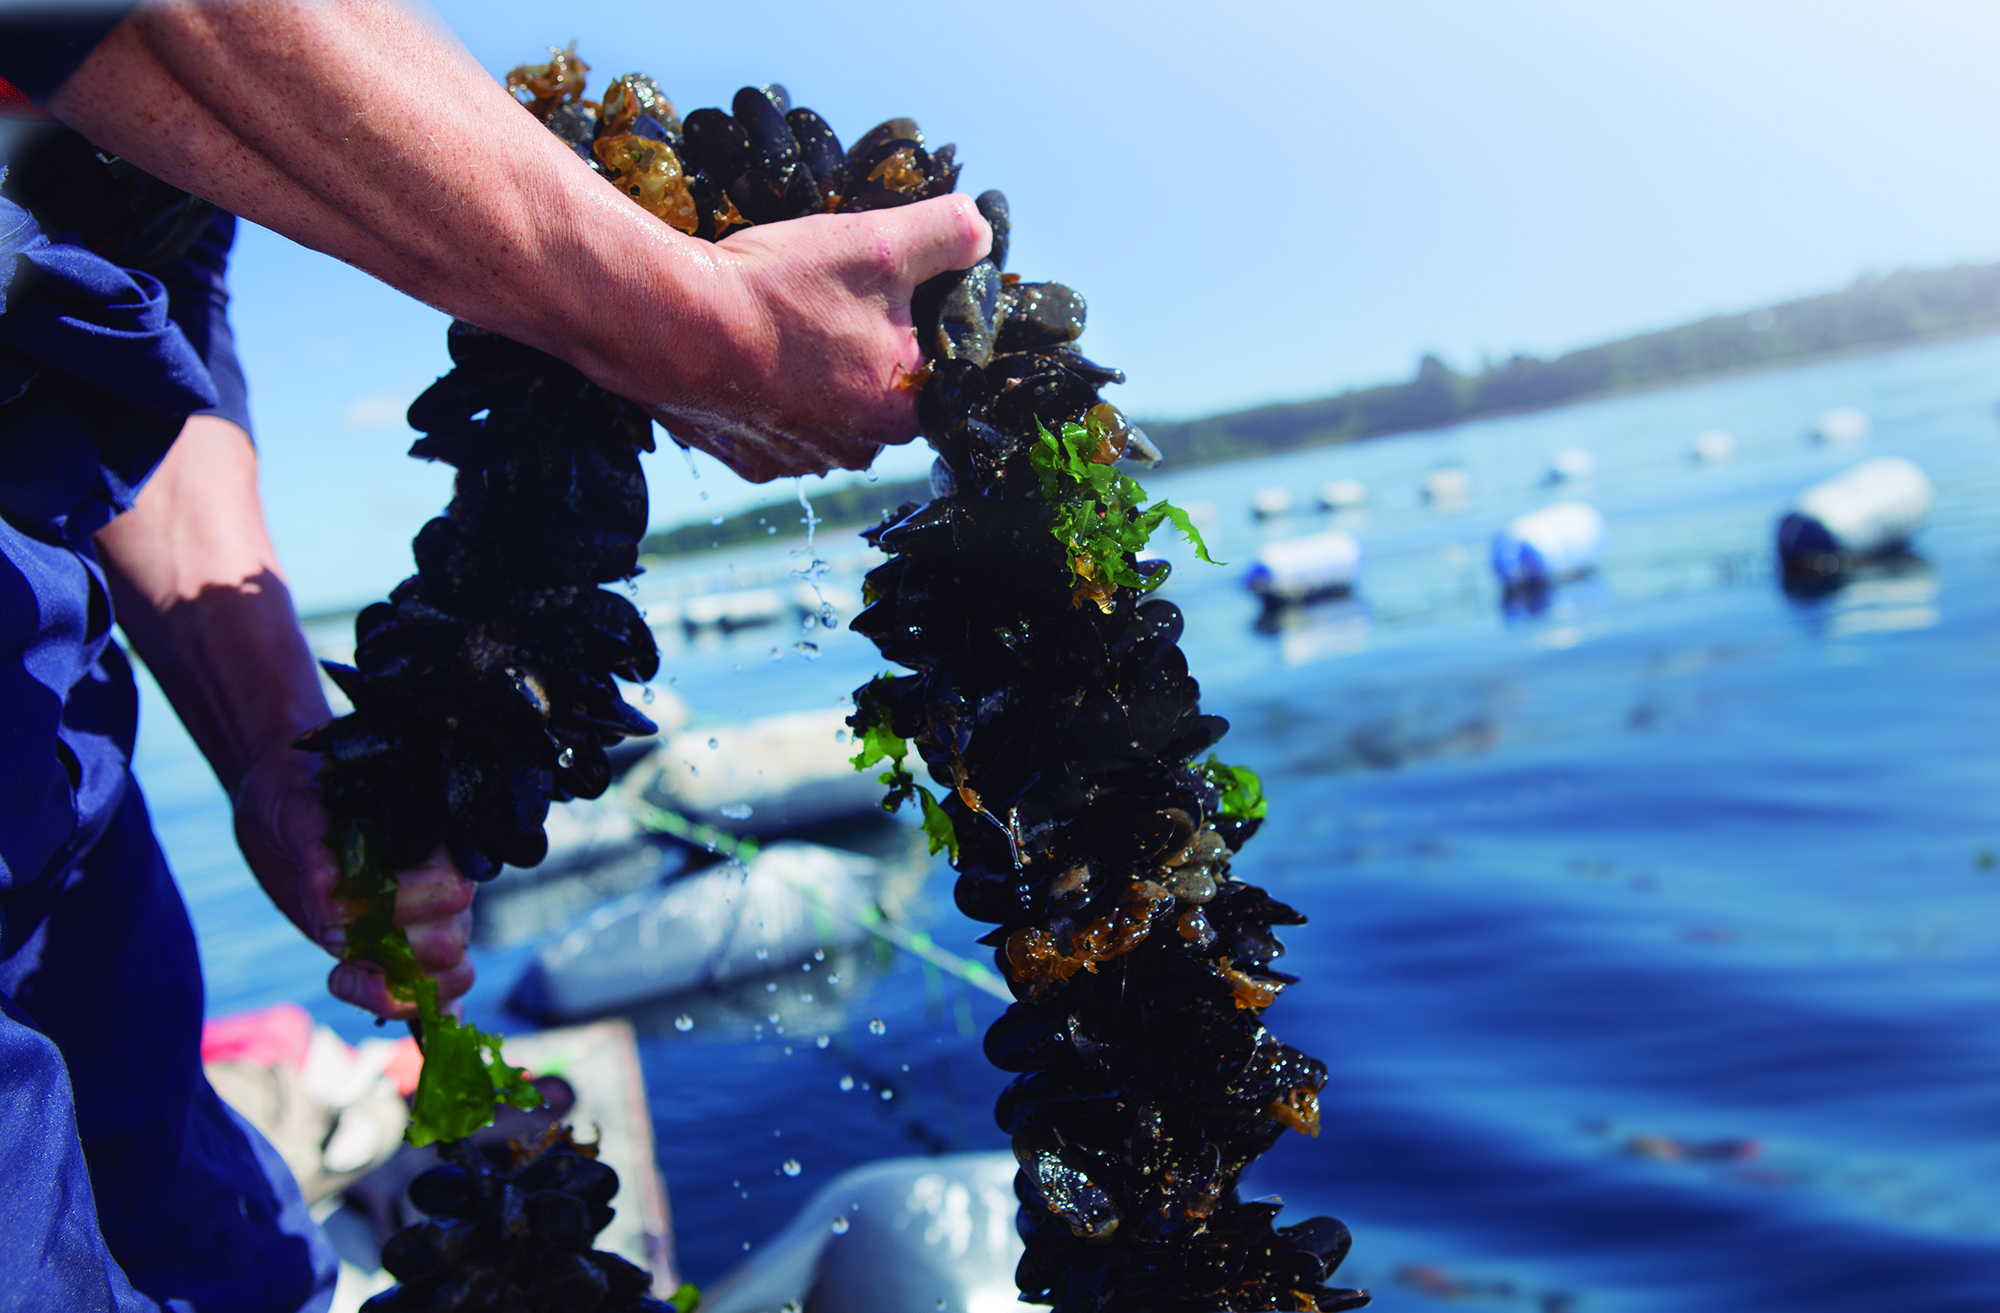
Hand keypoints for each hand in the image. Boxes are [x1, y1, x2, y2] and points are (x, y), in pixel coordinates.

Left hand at [233, 744, 475, 1020]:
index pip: (451, 893)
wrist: (278, 804)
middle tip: (331, 941)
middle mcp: (438, 886)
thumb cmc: (292, 791)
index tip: (332, 915)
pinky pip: (435, 1000)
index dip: (396, 913)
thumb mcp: (294, 808)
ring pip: (450, 979)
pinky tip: (383, 1010)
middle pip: (454, 945)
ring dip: (394, 993)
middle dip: (392, 957)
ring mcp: (422, 924)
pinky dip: (417, 1016)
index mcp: (432, 843)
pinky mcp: (396, 954)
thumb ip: (316, 848)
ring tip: (341, 975)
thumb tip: (330, 896)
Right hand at [635, 194, 990, 481]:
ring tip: (786, 319)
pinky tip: (754, 350)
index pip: (931, 364)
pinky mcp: (751, 459)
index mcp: (903, 412)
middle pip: (878, 385)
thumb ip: (947, 234)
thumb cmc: (779, 288)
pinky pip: (776, 420)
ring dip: (815, 367)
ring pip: (827, 404)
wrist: (671, 323)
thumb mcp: (879, 242)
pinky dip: (769, 388)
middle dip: (861, 341)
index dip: (910, 317)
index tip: (876, 287)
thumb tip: (980, 232)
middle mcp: (858, 450)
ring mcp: (800, 460)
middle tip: (824, 295)